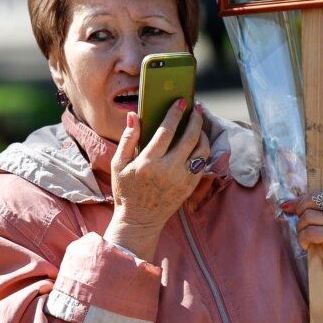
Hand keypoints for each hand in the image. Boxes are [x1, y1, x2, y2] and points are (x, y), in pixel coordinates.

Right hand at [104, 100, 207, 259]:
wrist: (139, 220)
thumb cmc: (126, 191)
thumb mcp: (118, 165)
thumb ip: (127, 139)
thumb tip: (134, 115)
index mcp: (148, 162)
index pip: (166, 131)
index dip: (175, 114)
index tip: (181, 101)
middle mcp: (168, 170)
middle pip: (190, 137)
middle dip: (195, 119)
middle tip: (197, 109)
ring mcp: (182, 179)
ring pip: (202, 150)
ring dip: (203, 134)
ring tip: (199, 125)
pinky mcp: (190, 187)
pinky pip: (203, 164)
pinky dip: (204, 150)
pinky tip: (199, 143)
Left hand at [281, 191, 322, 303]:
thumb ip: (310, 207)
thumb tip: (285, 204)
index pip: (317, 194)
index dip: (302, 203)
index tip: (297, 213)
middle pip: (311, 201)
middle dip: (301, 216)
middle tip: (306, 230)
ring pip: (307, 216)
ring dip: (301, 230)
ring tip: (309, 240)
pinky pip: (309, 232)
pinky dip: (303, 240)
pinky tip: (309, 246)